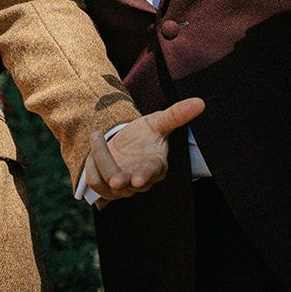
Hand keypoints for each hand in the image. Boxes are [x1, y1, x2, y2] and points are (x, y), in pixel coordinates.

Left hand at [83, 97, 204, 207]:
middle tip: (113, 178)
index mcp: (156, 164)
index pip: (152, 171)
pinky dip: (90, 167)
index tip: (138, 180)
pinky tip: (93, 150)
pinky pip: (95, 184)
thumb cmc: (146, 134)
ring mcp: (123, 187)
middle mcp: (140, 180)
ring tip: (97, 135)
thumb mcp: (158, 122)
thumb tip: (200, 102)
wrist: (128, 143)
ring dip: (98, 159)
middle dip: (118, 180)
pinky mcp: (108, 189)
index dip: (145, 175)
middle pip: (126, 182)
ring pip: (106, 182)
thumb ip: (177, 114)